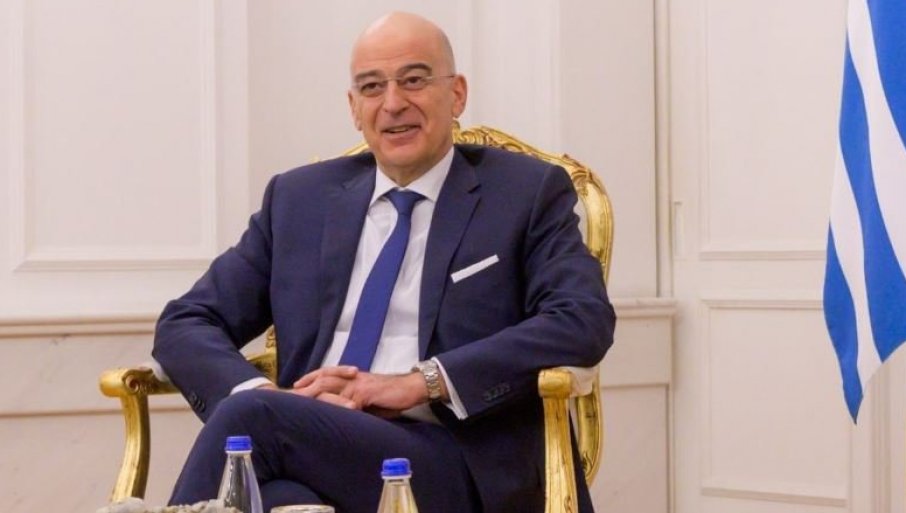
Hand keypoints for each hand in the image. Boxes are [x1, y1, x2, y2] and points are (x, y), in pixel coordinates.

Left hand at [291, 366, 428, 416]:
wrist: (412, 388)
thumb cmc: (392, 395)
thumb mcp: (370, 400)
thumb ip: (356, 404)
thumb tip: (344, 413)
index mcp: (353, 378)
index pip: (328, 374)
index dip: (311, 378)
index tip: (297, 385)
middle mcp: (353, 378)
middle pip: (325, 377)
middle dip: (307, 383)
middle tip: (292, 390)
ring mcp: (359, 384)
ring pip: (332, 384)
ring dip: (316, 391)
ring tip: (302, 397)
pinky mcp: (367, 391)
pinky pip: (348, 398)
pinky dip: (337, 403)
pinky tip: (327, 409)